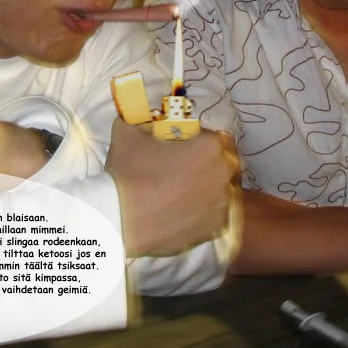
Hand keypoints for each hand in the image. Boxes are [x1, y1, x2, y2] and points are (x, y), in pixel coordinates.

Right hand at [105, 118, 239, 257]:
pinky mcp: (217, 226)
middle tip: (187, 170)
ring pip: (224, 189)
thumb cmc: (128, 173)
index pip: (217, 138)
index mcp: (211, 145)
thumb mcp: (127, 133)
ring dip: (210, 187)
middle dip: (210, 164)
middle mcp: (225, 172)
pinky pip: (218, 213)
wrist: (121, 220)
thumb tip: (143, 121)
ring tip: (185, 193)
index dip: (202, 142)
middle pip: (226, 163)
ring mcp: (223, 202)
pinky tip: (185, 210)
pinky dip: (206, 210)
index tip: (186, 148)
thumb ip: (140, 121)